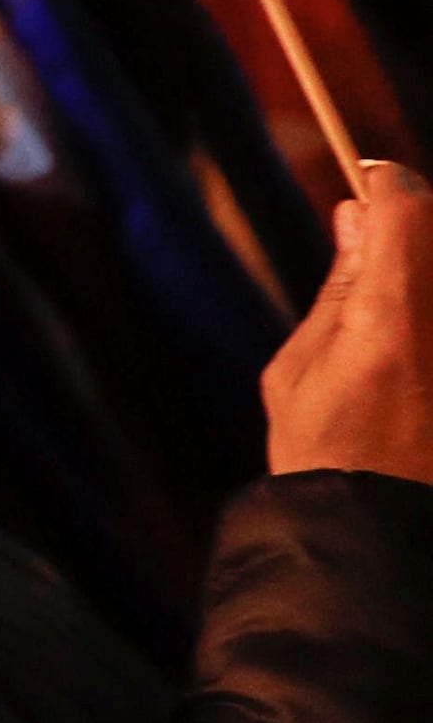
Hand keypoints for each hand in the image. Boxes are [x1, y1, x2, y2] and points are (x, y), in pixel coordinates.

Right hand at [268, 164, 432, 483]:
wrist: (383, 538)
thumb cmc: (325, 456)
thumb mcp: (301, 367)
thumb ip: (341, 285)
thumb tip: (355, 213)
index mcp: (391, 315)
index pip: (407, 203)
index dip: (385, 184)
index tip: (366, 187)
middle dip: (412, 231)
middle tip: (376, 254)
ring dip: (420, 281)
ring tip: (393, 324)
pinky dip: (423, 319)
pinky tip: (408, 363)